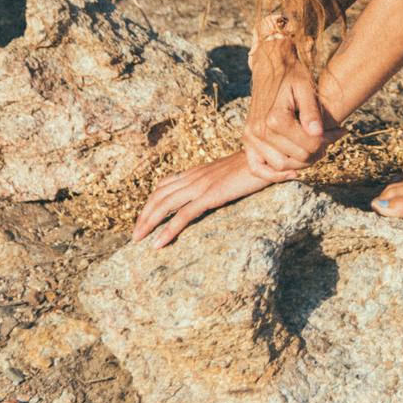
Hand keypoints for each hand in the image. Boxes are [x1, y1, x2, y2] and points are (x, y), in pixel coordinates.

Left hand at [132, 149, 283, 248]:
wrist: (268, 158)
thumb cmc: (254, 166)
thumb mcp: (230, 173)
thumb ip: (218, 180)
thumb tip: (216, 191)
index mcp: (198, 171)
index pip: (165, 184)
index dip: (151, 201)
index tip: (143, 217)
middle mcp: (194, 176)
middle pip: (159, 195)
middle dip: (143, 215)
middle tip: (135, 234)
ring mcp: (201, 185)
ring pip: (164, 205)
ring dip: (148, 223)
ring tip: (137, 239)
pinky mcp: (211, 195)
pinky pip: (183, 215)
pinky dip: (167, 230)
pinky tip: (158, 244)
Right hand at [243, 38, 341, 179]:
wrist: (271, 67)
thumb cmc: (292, 75)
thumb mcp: (306, 88)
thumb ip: (312, 112)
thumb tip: (318, 134)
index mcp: (275, 118)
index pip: (309, 145)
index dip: (328, 141)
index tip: (340, 131)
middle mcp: (259, 130)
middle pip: (296, 158)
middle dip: (317, 152)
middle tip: (331, 139)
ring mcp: (251, 136)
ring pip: (280, 166)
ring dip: (300, 163)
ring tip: (315, 149)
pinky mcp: (248, 139)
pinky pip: (257, 167)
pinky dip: (273, 175)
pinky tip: (292, 172)